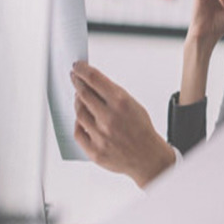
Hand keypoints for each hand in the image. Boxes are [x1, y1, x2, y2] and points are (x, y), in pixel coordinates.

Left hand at [70, 61, 175, 187]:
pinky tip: (82, 119)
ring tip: (80, 98)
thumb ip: (113, 94)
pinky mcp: (94, 150)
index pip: (94, 79)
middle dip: (77, 83)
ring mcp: (100, 135)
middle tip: (75, 78)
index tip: (78, 67)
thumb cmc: (142, 131)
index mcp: (121, 103)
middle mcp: (109, 118)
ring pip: (79, 113)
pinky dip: (78, 124)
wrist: (148, 157)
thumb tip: (93, 83)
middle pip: (83, 94)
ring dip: (77, 103)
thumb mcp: (134, 105)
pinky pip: (78, 132)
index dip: (82, 70)